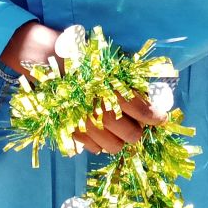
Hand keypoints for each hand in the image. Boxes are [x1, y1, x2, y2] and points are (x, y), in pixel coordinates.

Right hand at [0, 23, 165, 155]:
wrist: (46, 61)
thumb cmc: (82, 59)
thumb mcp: (109, 64)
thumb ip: (130, 81)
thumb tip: (150, 98)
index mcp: (113, 91)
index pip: (144, 113)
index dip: (157, 118)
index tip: (161, 118)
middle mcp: (100, 112)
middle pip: (132, 136)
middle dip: (137, 130)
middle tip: (136, 121)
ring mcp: (84, 126)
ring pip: (114, 146)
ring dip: (119, 138)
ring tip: (117, 126)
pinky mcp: (71, 133)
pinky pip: (94, 148)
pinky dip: (100, 142)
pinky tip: (98, 128)